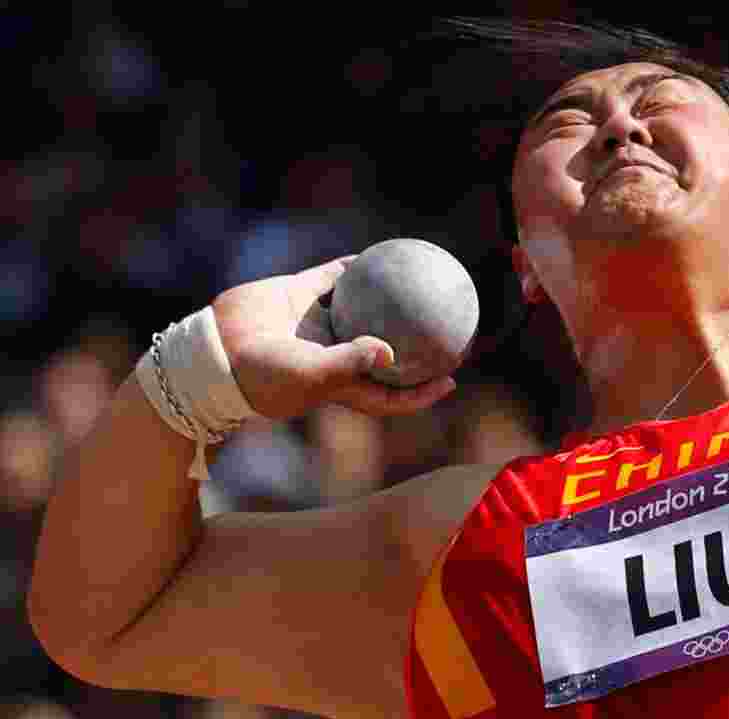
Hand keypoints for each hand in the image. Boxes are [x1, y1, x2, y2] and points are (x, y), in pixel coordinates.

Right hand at [212, 256, 455, 419]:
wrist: (215, 348)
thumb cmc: (263, 374)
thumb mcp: (310, 375)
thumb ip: (349, 364)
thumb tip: (390, 353)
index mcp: (343, 383)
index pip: (392, 393)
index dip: (423, 390)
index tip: (451, 377)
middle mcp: (335, 353)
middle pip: (386, 350)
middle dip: (415, 342)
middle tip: (447, 324)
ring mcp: (318, 324)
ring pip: (363, 309)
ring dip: (387, 297)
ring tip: (417, 279)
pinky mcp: (299, 295)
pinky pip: (333, 277)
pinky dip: (353, 266)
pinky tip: (377, 252)